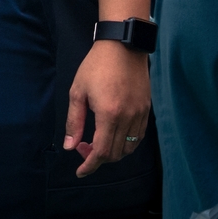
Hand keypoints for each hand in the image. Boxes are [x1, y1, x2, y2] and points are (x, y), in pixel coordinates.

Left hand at [64, 41, 149, 176]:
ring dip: (113, 152)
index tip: (81, 172)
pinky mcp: (147, 110)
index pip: (101, 152)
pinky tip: (114, 135)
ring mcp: (139, 114)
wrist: (122, 46)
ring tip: (98, 141)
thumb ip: (74, 122)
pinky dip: (126, 144)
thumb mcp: (78, 92)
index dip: (90, 166)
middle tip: (84, 148)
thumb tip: (70, 147)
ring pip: (129, 148)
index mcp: (108, 114)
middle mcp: (127, 118)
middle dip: (98, 158)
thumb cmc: (96, 66)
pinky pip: (139, 137)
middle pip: (115, 154)